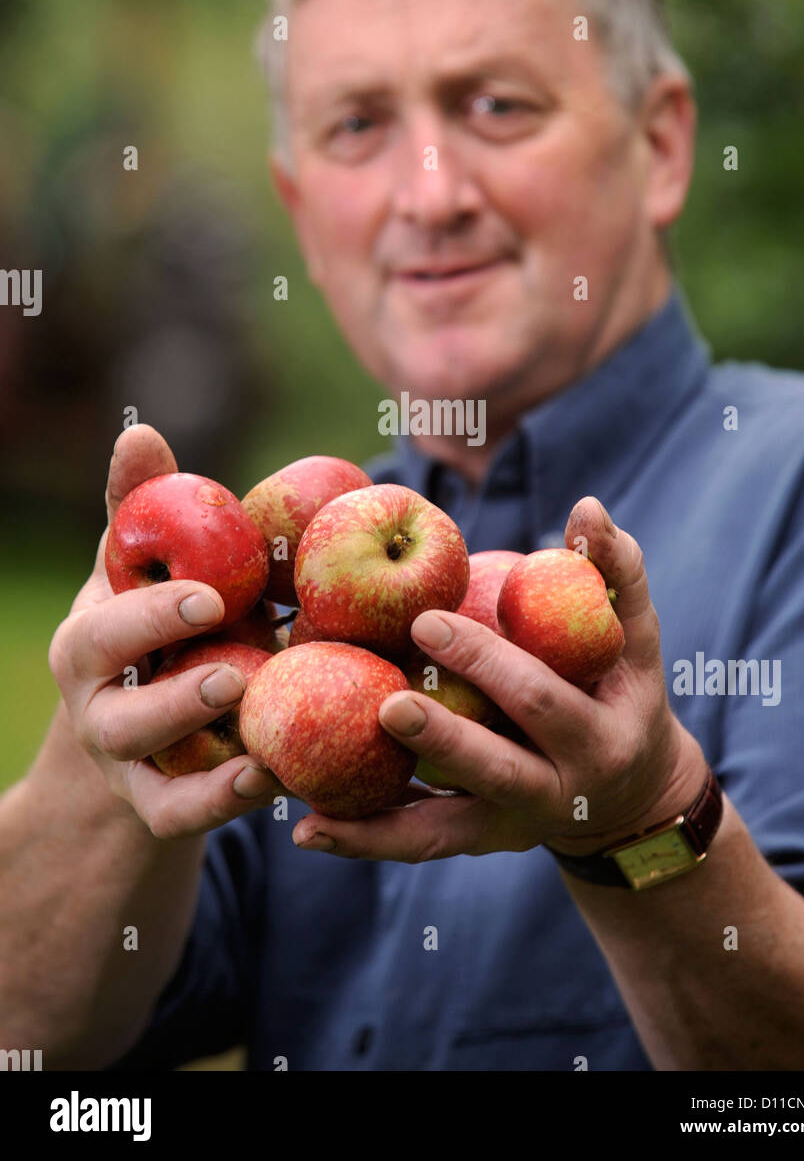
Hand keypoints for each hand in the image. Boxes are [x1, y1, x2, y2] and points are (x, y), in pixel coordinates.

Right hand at [48, 424, 283, 837]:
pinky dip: (220, 801)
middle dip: (174, 692)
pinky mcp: (155, 804)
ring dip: (206, 753)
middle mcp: (97, 706)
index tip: (211, 594)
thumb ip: (140, 505)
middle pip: (121, 711)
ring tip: (261, 730)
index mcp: (90, 641)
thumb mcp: (138, 567)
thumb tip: (139, 428)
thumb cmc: (148, 622)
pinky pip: (180, 815)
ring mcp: (125, 762)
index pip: (107, 628)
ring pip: (150, 767)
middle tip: (233, 670)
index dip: (153, 613)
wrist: (136, 722)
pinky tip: (273, 777)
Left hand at [291, 497, 706, 861]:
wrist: (632, 796)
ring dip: (375, 821)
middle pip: (492, 768)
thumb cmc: (623, 691)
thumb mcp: (638, 638)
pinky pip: (416, 844)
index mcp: (597, 738)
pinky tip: (305, 829)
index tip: (426, 619)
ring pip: (441, 831)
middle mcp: (556, 794)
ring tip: (308, 803)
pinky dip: (364, 840)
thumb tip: (588, 505)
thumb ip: (616, 571)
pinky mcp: (476, 843)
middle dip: (440, 736)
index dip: (486, 662)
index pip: (538, 697)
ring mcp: (512, 827)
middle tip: (386, 701)